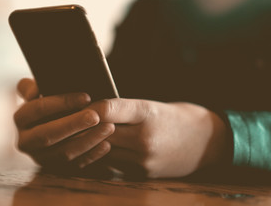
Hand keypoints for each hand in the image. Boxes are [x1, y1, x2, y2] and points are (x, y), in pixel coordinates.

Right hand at [13, 78, 114, 170]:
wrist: (56, 122)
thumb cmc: (53, 102)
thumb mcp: (40, 89)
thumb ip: (34, 85)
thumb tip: (37, 89)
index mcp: (21, 118)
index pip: (39, 108)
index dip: (62, 102)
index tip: (86, 97)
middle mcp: (26, 140)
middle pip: (48, 134)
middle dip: (73, 124)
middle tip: (96, 116)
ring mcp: (40, 157)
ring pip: (63, 152)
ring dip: (87, 140)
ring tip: (108, 127)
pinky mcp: (55, 169)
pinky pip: (74, 165)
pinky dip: (91, 155)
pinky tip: (106, 144)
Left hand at [88, 99, 230, 177]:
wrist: (209, 142)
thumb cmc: (178, 118)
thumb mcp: (154, 105)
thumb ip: (125, 109)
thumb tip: (93, 111)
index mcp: (148, 112)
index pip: (107, 109)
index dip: (88, 108)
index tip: (78, 107)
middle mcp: (145, 137)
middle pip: (100, 132)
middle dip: (83, 127)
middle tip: (69, 123)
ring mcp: (144, 159)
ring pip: (104, 150)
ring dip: (90, 143)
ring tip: (77, 136)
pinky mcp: (144, 173)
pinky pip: (114, 164)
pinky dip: (103, 156)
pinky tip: (96, 150)